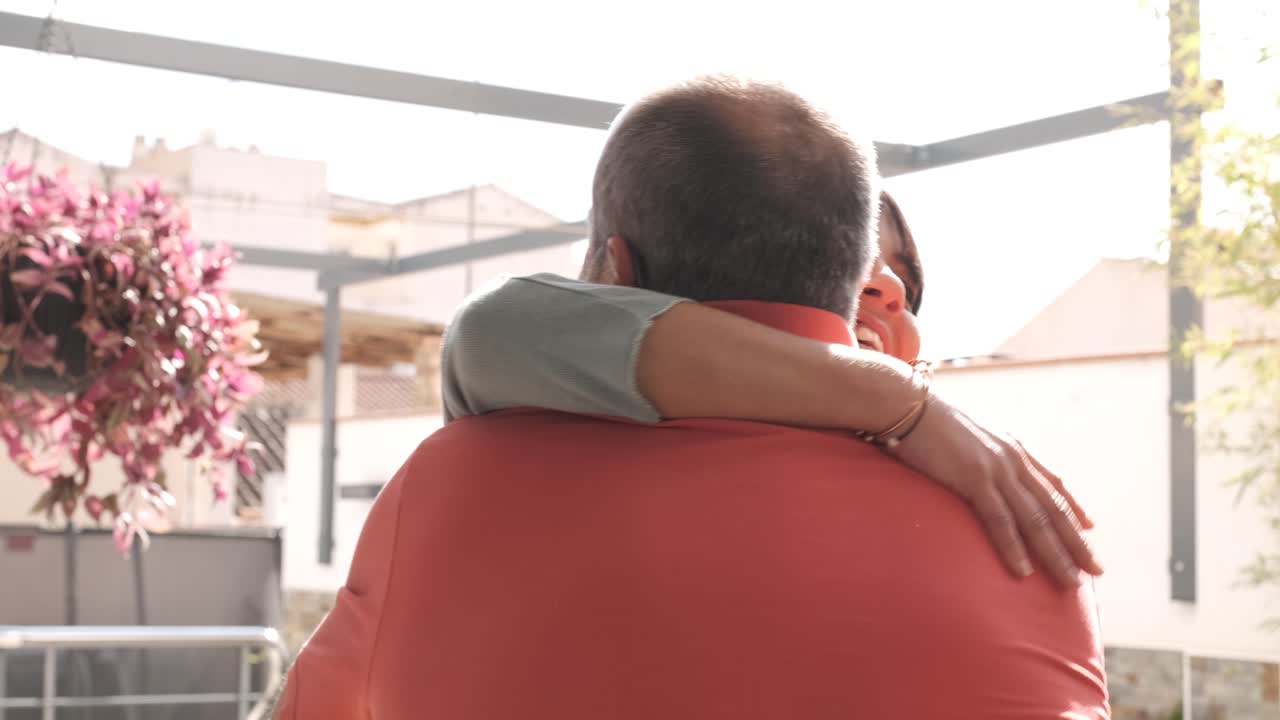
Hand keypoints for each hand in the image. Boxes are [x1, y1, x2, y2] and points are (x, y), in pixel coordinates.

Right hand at [886, 393, 1102, 587]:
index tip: (1090, 528)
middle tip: (1097, 570)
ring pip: (1034, 519)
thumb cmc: (927, 416)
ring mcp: (996, 468)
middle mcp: (1012, 457)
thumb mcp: (967, 428)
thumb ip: (981, 447)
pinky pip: (999, 520)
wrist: (907, 403)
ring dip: (1055, 553)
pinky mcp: (973, 478)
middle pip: (1053, 507)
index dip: (1073, 506)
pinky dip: (1013, 547)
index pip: (1053, 482)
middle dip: (1076, 542)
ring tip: (1071, 582)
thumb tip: (980, 459)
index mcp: (1012, 445)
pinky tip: (1024, 571)